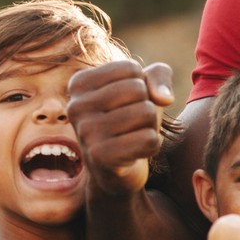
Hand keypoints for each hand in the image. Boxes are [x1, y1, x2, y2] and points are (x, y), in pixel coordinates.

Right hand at [67, 59, 175, 196]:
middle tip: (132, 124)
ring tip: (133, 136)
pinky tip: (135, 152)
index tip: (125, 103)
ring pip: (146, 112)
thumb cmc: (129, 121)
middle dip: (147, 106)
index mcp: (78, 84)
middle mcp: (75, 106)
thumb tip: (165, 97)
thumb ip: (159, 75)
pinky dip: (152, 146)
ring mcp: (85, 132)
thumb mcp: (144, 89)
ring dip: (150, 127)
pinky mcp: (100, 157)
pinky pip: (149, 139)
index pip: (130, 68)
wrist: (116, 171)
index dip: (141, 86)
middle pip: (138, 89)